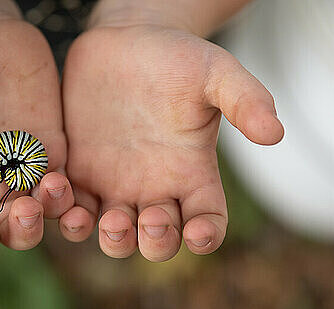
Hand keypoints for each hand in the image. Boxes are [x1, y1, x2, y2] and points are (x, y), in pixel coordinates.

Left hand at [61, 21, 283, 260]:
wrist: (123, 40)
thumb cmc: (176, 56)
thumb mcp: (215, 72)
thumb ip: (245, 99)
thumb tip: (276, 134)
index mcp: (192, 173)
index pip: (207, 222)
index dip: (205, 237)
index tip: (197, 233)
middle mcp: (154, 188)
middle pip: (156, 240)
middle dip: (152, 242)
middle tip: (146, 219)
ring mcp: (114, 184)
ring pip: (110, 234)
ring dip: (105, 237)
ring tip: (94, 218)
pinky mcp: (79, 172)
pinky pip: (70, 207)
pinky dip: (63, 210)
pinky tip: (57, 189)